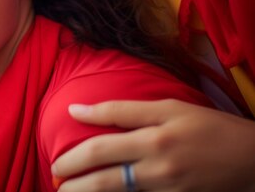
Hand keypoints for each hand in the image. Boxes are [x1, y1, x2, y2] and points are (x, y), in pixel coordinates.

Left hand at [51, 99, 254, 191]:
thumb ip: (122, 110)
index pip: (101, 147)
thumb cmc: (208, 126)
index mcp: (154, 139)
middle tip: (56, 180)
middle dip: (74, 181)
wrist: (253, 158)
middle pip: (104, 179)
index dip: (74, 154)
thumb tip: (78, 110)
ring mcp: (168, 190)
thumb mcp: (169, 107)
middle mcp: (158, 168)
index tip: (56, 158)